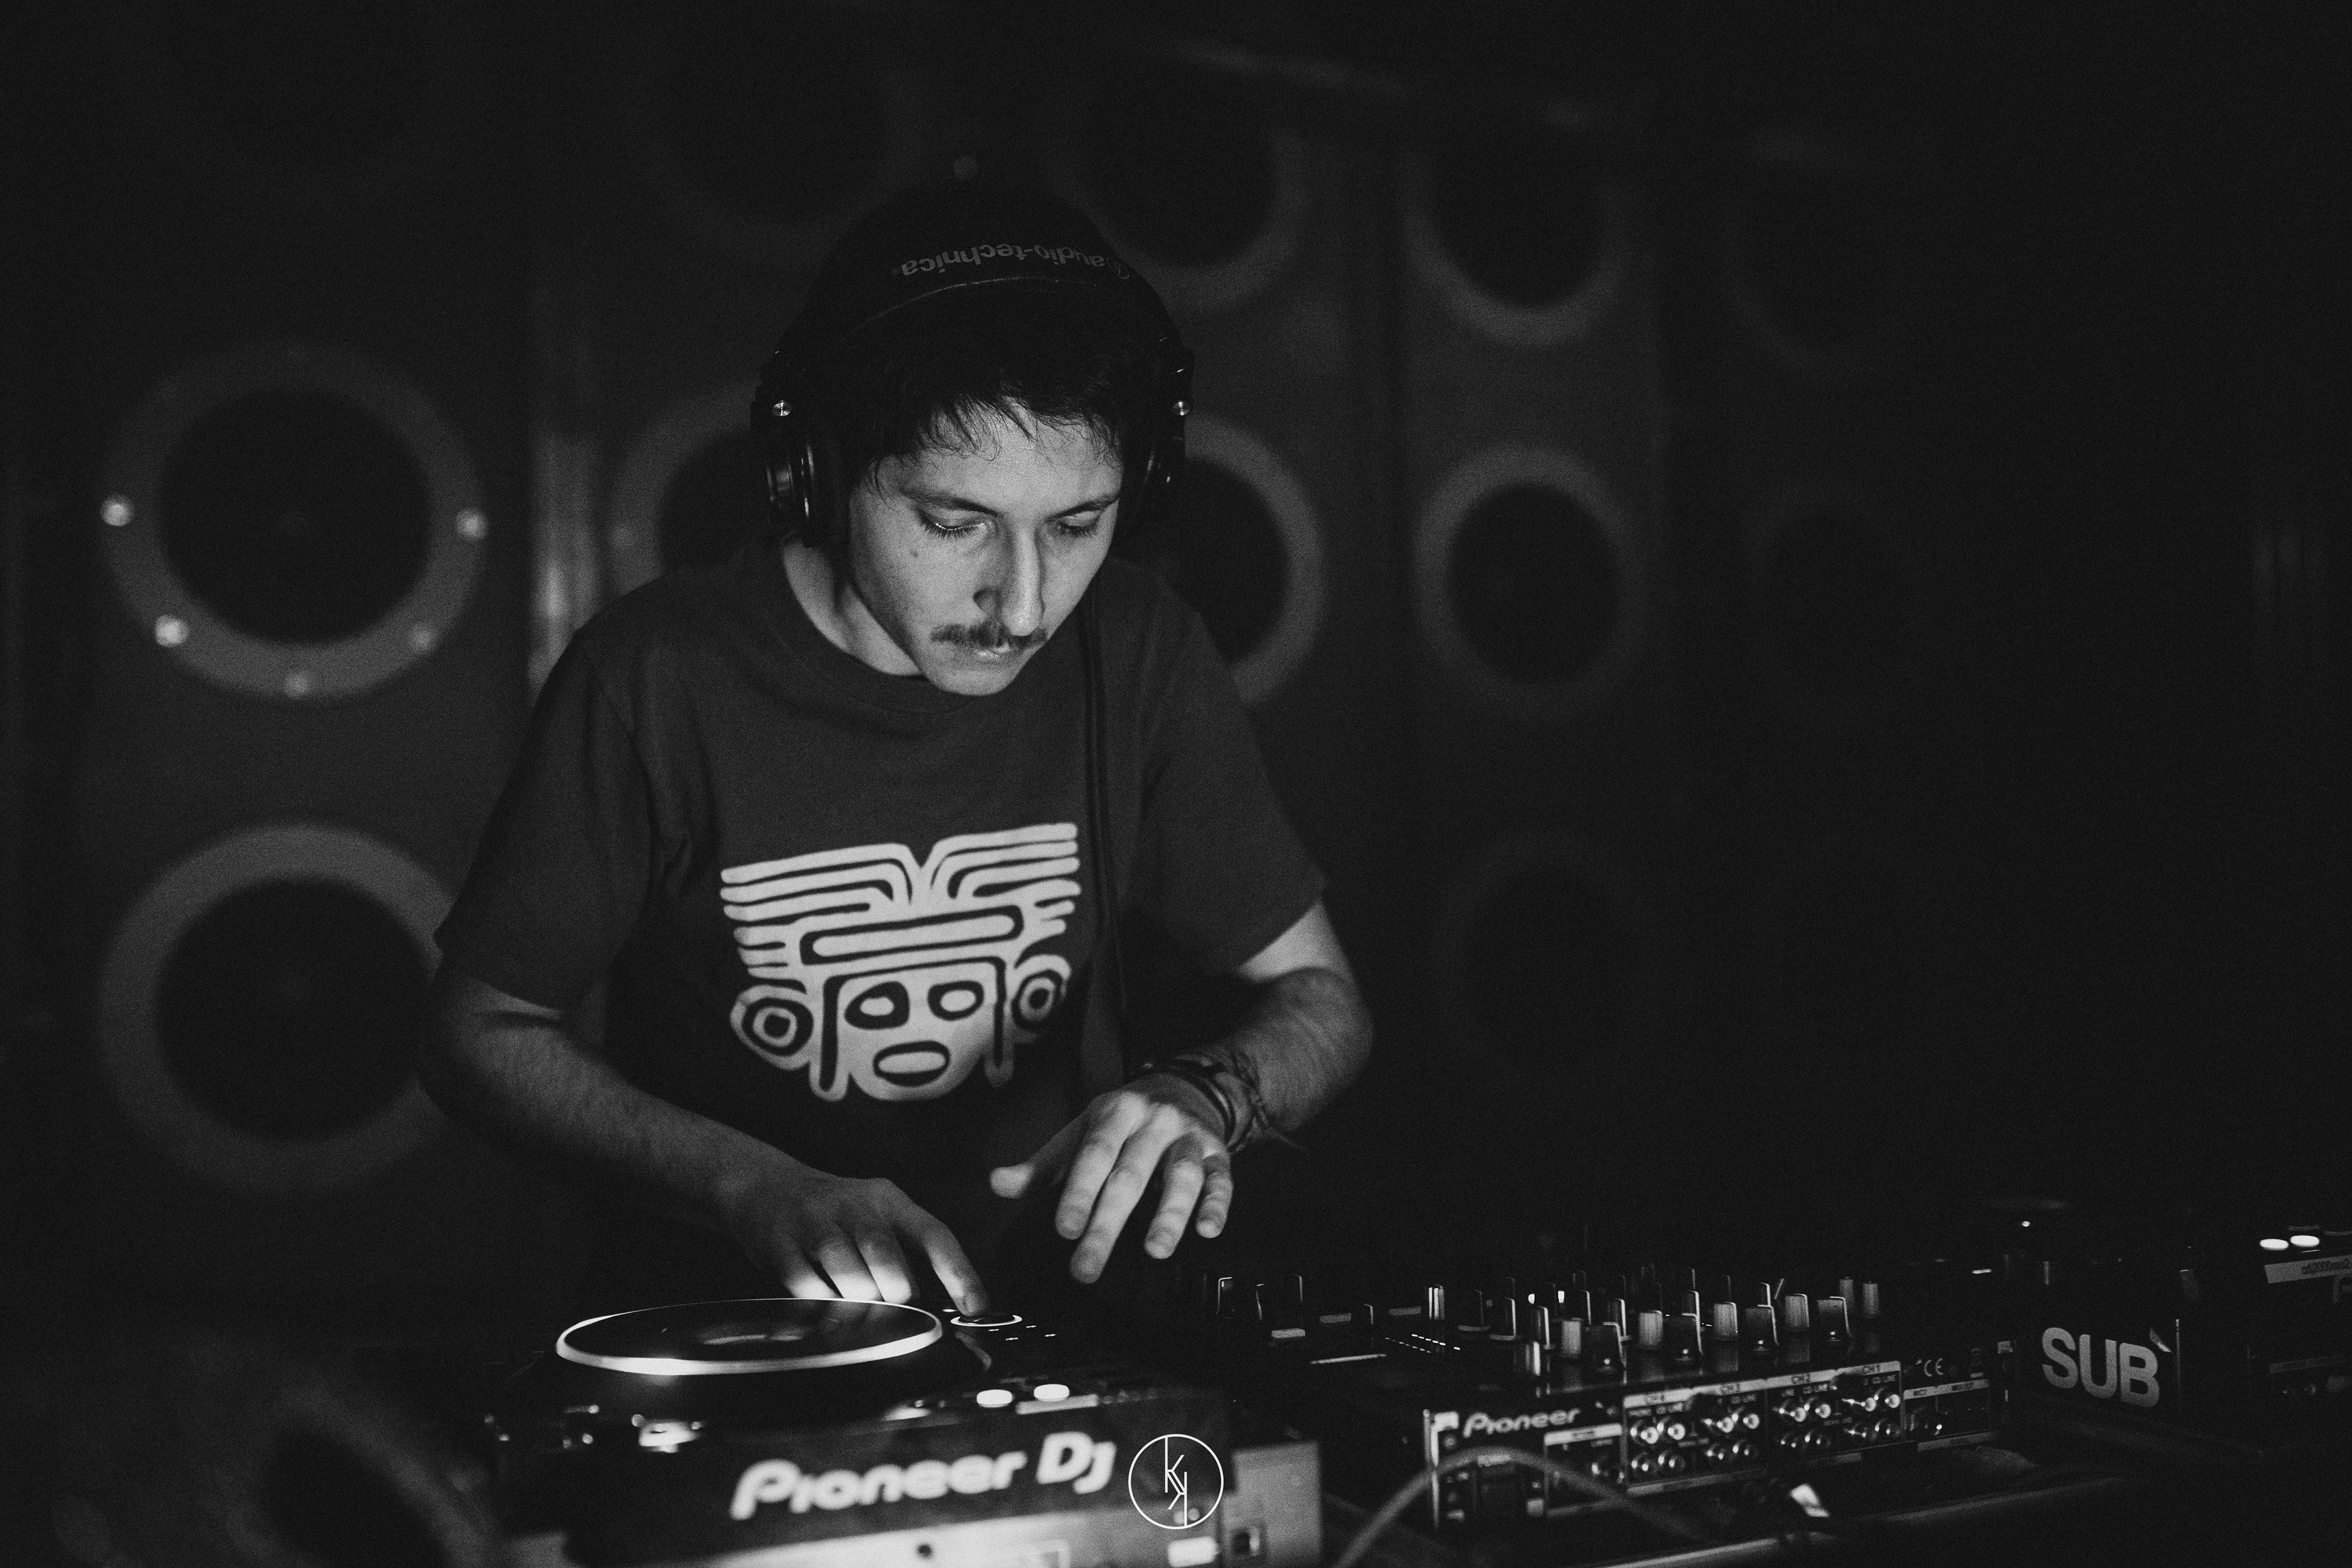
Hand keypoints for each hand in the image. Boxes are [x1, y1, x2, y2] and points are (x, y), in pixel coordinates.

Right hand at [718, 1155, 987, 1315]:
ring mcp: (815, 1221)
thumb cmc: (836, 1214)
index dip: (959, 1273)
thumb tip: (949, 1304)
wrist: (765, 1187)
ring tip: (854, 1302)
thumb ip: (907, 1253)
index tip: (977, 1308)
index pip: (934, 1234)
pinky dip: (819, 1301)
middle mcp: (855, 1204)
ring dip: (856, 1299)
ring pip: (847, 1274)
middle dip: (895, 1291)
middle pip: (886, 1256)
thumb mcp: (876, 1217)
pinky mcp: (780, 1241)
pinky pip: (807, 1285)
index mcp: (888, 1199)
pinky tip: (820, 1297)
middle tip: (892, 1303)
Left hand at [988, 1076, 1233, 1283]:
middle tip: (1088, 1267)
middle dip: (1109, 1223)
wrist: (1183, 1088)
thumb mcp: (1079, 1134)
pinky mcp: (1219, 1154)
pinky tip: (1208, 1230)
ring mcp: (1189, 1137)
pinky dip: (1217, 1204)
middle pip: (1131, 1174)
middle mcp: (1153, 1122)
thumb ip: (1040, 1166)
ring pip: (1181, 1174)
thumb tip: (996, 1184)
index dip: (1079, 1192)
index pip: (1094, 1155)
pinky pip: (1221, 1180)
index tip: (1065, 1230)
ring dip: (1170, 1213)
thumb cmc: (1120, 1124)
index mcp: (1114, 1114)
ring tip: (1155, 1250)